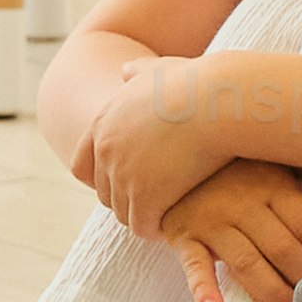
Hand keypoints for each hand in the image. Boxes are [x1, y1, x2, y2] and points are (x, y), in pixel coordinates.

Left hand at [67, 53, 233, 237]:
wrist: (218, 101)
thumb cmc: (198, 83)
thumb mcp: (160, 70)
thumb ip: (138, 73)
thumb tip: (125, 71)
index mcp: (103, 123)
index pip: (82, 166)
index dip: (103, 179)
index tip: (127, 185)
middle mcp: (106, 150)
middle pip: (105, 193)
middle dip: (127, 201)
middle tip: (155, 206)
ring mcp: (123, 175)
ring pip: (124, 213)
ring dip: (144, 218)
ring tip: (168, 219)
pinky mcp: (146, 197)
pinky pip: (142, 226)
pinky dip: (157, 231)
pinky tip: (175, 228)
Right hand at [160, 159, 301, 301]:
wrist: (169, 150)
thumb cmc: (233, 161)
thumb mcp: (273, 155)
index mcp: (271, 183)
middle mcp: (242, 202)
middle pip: (283, 248)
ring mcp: (211, 221)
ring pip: (249, 264)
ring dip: (274, 295)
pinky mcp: (184, 237)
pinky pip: (195, 265)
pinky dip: (203, 290)